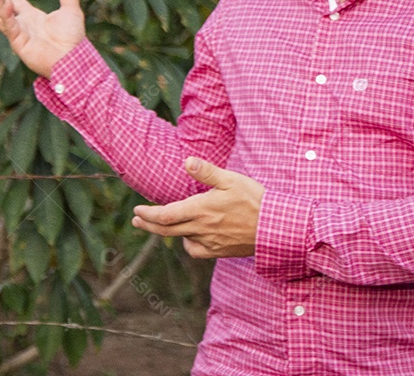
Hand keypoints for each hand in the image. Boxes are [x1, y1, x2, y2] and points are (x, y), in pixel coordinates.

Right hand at [0, 0, 84, 78]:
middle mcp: (22, 25)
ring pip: (0, 17)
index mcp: (31, 16)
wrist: (73, 60)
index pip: (12, 0)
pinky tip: (6, 4)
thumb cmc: (72, 38)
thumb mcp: (70, 10)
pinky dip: (8, 17)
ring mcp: (19, 35)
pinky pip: (11, 28)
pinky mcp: (19, 44)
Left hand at [132, 157, 265, 258]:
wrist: (276, 228)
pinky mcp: (219, 251)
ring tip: (162, 225)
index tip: (138, 211)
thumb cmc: (255, 200)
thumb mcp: (231, 180)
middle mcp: (202, 228)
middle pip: (167, 230)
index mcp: (202, 209)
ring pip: (181, 239)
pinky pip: (196, 251)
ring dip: (168, 232)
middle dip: (149, 225)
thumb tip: (186, 161)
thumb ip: (207, 172)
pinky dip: (188, 244)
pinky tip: (190, 236)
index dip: (148, 214)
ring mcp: (210, 242)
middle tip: (137, 221)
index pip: (166, 215)